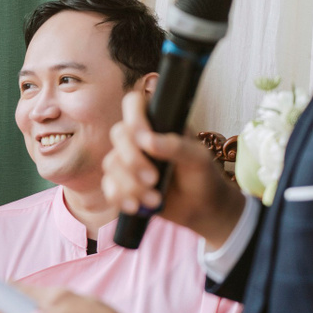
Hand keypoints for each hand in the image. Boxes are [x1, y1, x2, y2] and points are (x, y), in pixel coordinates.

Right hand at [102, 87, 244, 249]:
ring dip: (131, 185)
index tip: (145, 139)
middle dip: (133, 160)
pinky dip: (121, 198)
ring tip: (155, 199)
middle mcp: (138, 139)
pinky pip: (108, 187)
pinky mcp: (122, 184)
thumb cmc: (203, 176)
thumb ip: (177, 146)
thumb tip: (148, 141)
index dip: (134, 118)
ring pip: (111, 164)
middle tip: (153, 179)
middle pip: (118, 134)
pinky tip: (137, 206)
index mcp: (158, 124)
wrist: (202, 209)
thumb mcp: (199, 158)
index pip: (134, 104)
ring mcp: (128, 162)